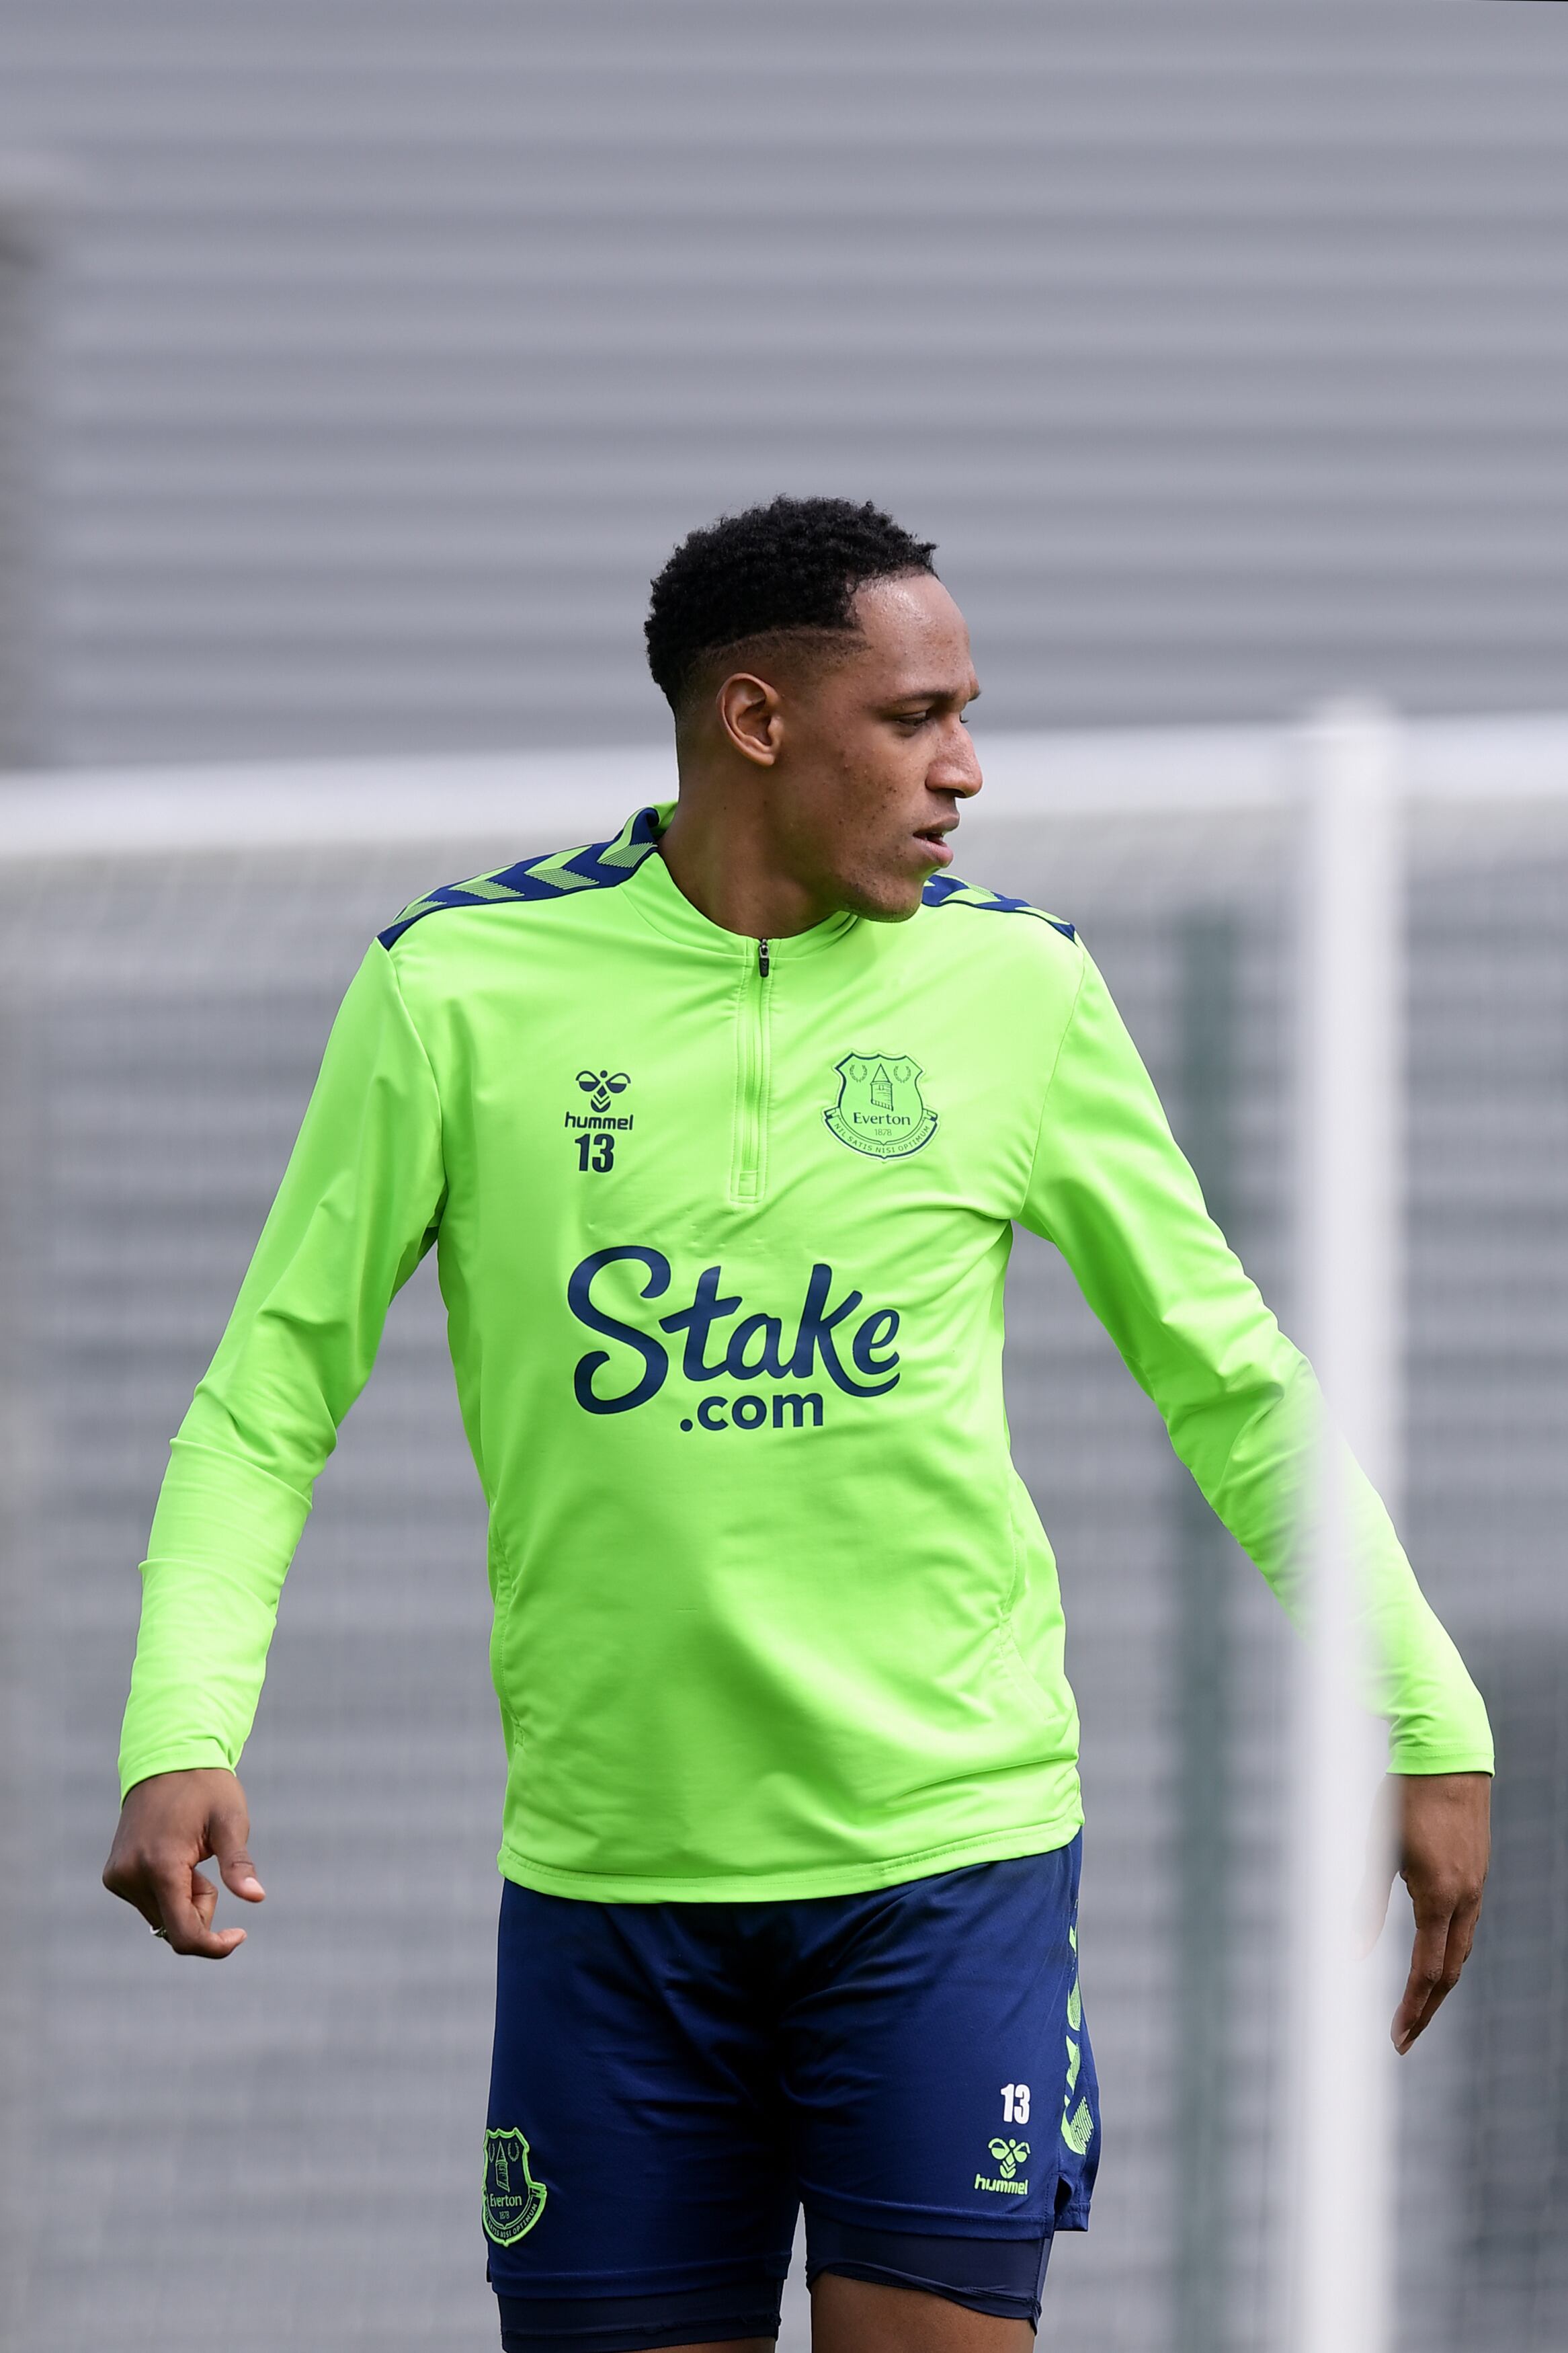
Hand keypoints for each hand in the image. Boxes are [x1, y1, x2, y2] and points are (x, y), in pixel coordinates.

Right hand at [102, 1767, 264, 1957]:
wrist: (166, 1760)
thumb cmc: (206, 1788)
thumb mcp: (230, 1821)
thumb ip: (238, 1863)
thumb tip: (257, 1897)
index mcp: (161, 1866)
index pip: (184, 1933)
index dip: (214, 1945)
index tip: (240, 1935)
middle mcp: (131, 1876)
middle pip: (175, 1927)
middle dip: (200, 1907)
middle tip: (207, 1867)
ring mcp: (118, 1876)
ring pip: (161, 1917)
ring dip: (183, 1899)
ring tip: (189, 1856)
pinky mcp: (114, 1875)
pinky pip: (149, 1903)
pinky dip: (168, 1891)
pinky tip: (172, 1856)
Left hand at [1362, 1771, 1489, 2053]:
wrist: (1446, 1758)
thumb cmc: (1403, 1801)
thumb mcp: (1377, 1851)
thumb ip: (1367, 1906)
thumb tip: (1354, 1953)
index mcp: (1439, 1897)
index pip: (1427, 1971)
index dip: (1412, 2009)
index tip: (1398, 2040)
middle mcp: (1465, 1898)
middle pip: (1450, 1971)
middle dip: (1427, 2008)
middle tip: (1405, 2038)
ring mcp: (1476, 1886)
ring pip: (1461, 1950)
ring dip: (1440, 1984)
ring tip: (1418, 2008)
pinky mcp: (1476, 1872)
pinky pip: (1466, 1926)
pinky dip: (1450, 1952)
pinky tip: (1435, 1957)